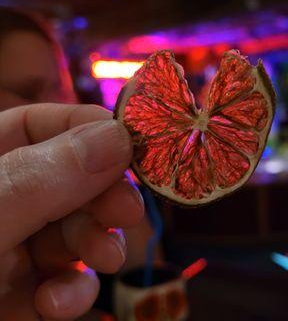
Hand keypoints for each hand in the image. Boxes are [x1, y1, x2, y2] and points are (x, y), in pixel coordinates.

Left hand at [0, 103, 143, 319]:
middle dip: (103, 197)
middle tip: (129, 212)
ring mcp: (9, 249)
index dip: (87, 128)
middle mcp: (3, 201)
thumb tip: (118, 137)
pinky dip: (69, 293)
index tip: (134, 145)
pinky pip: (59, 282)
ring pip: (72, 232)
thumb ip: (42, 177)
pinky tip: (57, 305)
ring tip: (104, 260)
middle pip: (67, 181)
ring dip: (93, 247)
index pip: (38, 125)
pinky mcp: (16, 295)